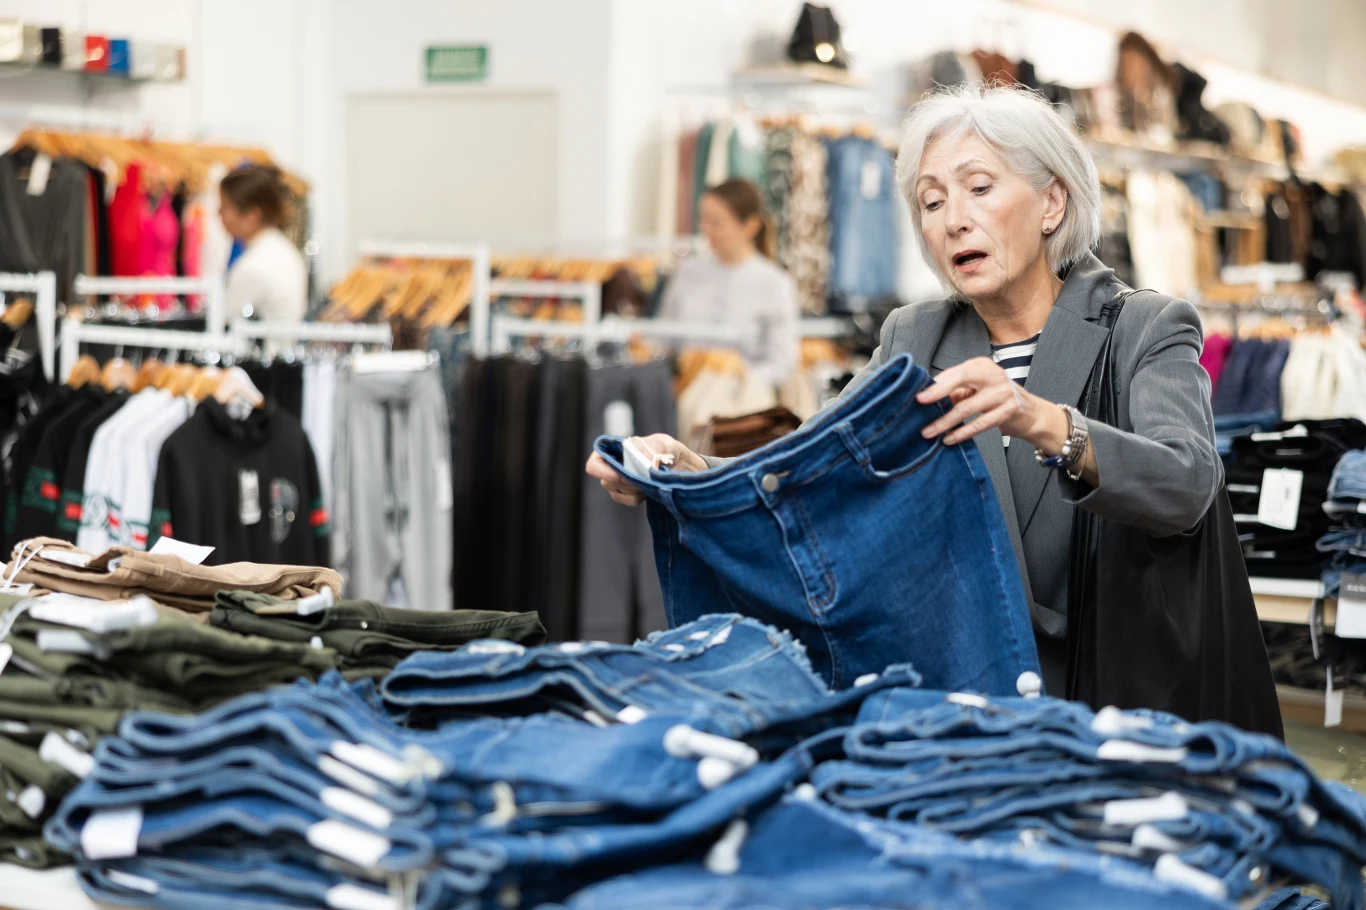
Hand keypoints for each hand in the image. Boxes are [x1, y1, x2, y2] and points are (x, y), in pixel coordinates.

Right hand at [585, 434, 707, 506]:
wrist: (677, 464)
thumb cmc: (664, 449)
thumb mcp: (661, 444)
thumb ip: (650, 451)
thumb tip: (645, 466)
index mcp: (612, 450)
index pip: (594, 464)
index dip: (603, 472)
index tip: (620, 477)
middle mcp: (610, 467)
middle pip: (607, 482)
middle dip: (627, 482)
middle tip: (645, 477)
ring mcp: (617, 483)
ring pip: (617, 493)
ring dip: (635, 489)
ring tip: (649, 479)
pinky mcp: (627, 494)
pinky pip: (628, 500)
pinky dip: (639, 496)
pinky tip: (649, 488)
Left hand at [916, 357, 1063, 447]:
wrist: (1030, 412)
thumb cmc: (996, 398)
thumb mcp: (976, 389)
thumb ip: (954, 391)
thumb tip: (926, 399)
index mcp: (982, 366)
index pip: (955, 372)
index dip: (936, 384)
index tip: (918, 395)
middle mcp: (993, 375)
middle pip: (960, 380)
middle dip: (938, 393)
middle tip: (919, 405)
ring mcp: (1003, 392)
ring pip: (967, 408)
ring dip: (944, 422)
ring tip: (929, 432)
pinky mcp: (1009, 411)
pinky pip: (980, 424)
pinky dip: (962, 433)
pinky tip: (949, 439)